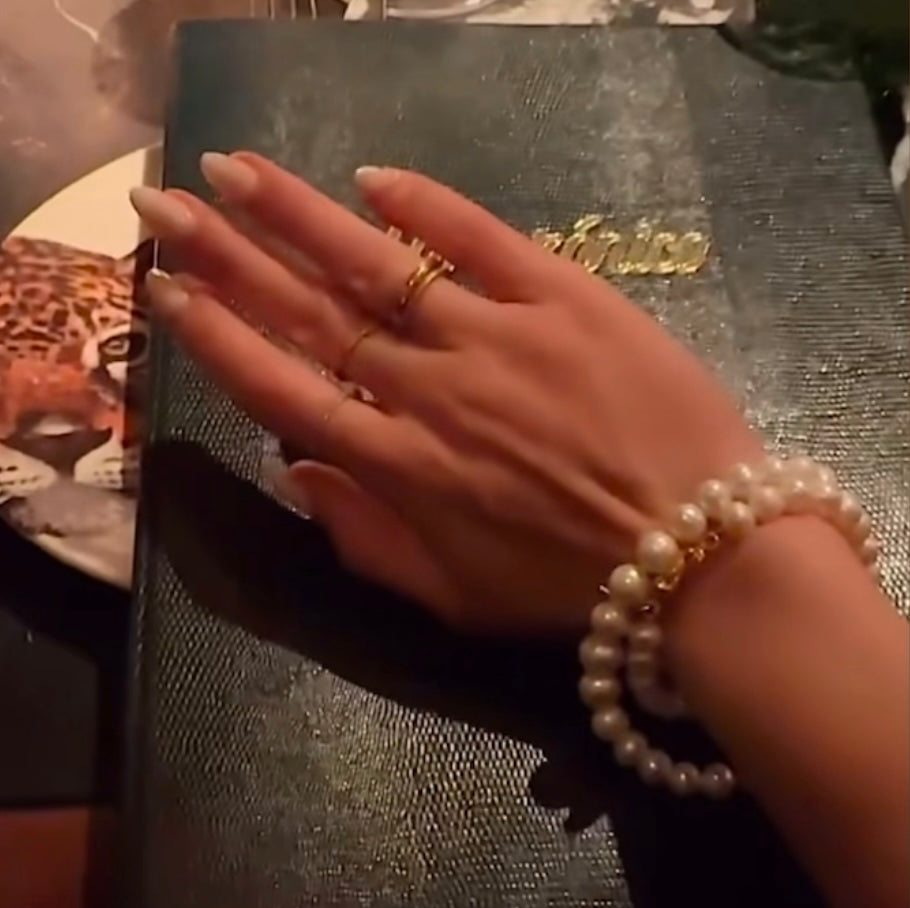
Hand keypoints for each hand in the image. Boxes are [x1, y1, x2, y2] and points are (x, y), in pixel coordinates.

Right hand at [130, 153, 760, 634]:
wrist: (706, 556)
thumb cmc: (573, 588)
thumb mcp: (454, 598)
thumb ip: (365, 539)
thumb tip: (296, 473)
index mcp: (400, 468)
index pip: (283, 388)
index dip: (217, 337)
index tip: (166, 290)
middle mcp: (430, 392)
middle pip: (310, 312)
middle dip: (226, 253)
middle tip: (162, 193)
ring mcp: (498, 337)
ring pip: (378, 266)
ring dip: (299, 215)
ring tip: (235, 169)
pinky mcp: (567, 300)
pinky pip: (483, 240)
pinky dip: (426, 206)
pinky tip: (373, 180)